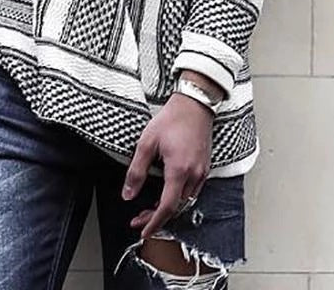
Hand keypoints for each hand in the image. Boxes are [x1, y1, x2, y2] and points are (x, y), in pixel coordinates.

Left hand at [121, 93, 213, 238]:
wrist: (195, 104)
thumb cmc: (172, 118)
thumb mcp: (146, 142)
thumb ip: (136, 171)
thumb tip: (128, 194)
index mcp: (179, 171)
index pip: (167, 207)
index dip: (154, 222)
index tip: (143, 231)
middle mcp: (193, 175)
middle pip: (176, 208)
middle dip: (157, 218)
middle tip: (139, 219)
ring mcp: (201, 172)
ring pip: (186, 202)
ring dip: (169, 209)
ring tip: (151, 208)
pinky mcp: (205, 167)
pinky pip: (193, 191)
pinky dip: (180, 199)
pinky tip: (168, 194)